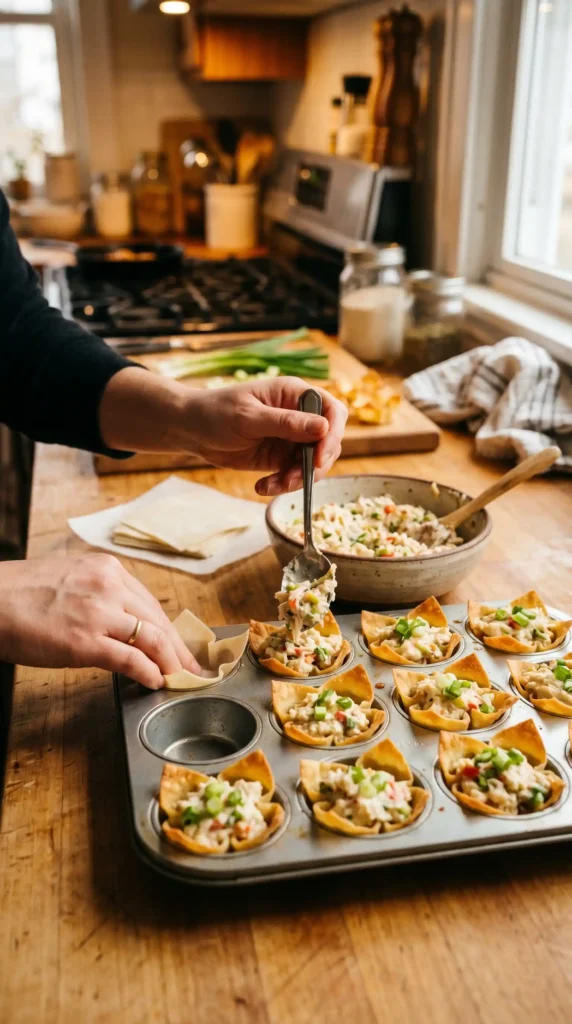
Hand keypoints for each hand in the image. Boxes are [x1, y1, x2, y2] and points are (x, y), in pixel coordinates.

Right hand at [0, 553, 200, 688]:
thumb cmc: (20, 595)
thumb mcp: (70, 581)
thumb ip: (101, 597)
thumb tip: (124, 625)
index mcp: (105, 569)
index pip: (150, 602)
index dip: (170, 629)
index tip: (182, 645)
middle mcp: (108, 585)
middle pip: (158, 620)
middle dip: (180, 649)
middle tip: (194, 668)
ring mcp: (98, 612)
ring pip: (153, 638)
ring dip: (173, 663)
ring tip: (182, 679)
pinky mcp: (85, 641)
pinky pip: (131, 658)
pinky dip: (150, 672)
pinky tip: (156, 681)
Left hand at [186, 377, 347, 494]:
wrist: (191, 430)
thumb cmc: (216, 412)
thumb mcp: (248, 417)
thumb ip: (285, 423)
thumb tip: (324, 427)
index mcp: (294, 394)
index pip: (332, 411)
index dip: (333, 434)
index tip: (319, 458)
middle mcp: (299, 415)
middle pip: (329, 441)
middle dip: (315, 464)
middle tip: (291, 479)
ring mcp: (292, 438)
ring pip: (314, 463)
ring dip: (298, 478)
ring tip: (272, 485)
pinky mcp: (281, 457)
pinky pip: (294, 475)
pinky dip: (283, 485)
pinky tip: (262, 487)